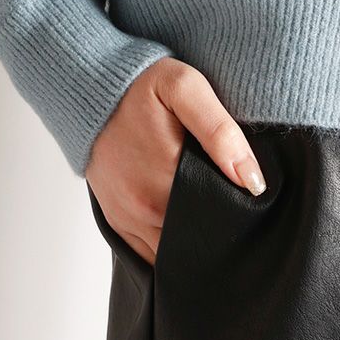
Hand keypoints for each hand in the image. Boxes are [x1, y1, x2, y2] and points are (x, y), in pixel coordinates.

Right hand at [85, 57, 266, 266]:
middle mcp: (145, 210)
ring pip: (173, 252)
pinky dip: (168, 248)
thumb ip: (221, 132)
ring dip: (192, 244)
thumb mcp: (185, 88)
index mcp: (169, 182)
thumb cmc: (139, 86)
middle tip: (235, 216)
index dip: (238, 219)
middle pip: (196, 240)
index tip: (250, 209)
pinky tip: (183, 232)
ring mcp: (128, 220)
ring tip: (209, 222)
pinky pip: (148, 254)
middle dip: (217, 234)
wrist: (87, 88)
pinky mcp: (117, 222)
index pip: (218, 221)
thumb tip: (252, 180)